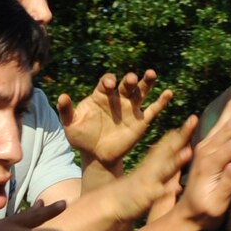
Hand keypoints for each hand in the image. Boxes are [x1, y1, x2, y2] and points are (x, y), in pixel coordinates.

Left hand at [57, 70, 173, 167]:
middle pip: (126, 84)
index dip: (108, 81)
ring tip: (151, 74)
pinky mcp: (141, 121)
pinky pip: (153, 110)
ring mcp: (131, 108)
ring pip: (141, 92)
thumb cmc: (82, 139)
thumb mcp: (70, 125)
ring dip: (147, 82)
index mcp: (101, 95)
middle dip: (129, 80)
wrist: (96, 157)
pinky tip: (168, 93)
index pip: (106, 82)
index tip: (109, 84)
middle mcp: (118, 98)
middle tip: (131, 79)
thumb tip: (62, 96)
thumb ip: (66, 111)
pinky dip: (161, 101)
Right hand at [107, 117, 194, 222]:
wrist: (108, 204)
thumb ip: (164, 163)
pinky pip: (157, 194)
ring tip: (188, 152)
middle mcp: (151, 169)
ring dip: (176, 161)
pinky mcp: (145, 198)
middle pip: (169, 150)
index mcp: (153, 163)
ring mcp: (148, 182)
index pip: (169, 144)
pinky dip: (167, 191)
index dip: (182, 132)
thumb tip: (178, 149)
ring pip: (164, 170)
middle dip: (182, 135)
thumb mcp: (148, 174)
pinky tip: (177, 188)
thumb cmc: (132, 191)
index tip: (194, 118)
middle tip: (194, 120)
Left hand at [175, 90, 230, 229]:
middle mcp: (205, 152)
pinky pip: (217, 126)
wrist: (187, 214)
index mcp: (210, 164)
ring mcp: (204, 148)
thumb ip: (228, 185)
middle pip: (228, 128)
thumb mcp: (217, 204)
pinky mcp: (204, 148)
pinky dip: (226, 113)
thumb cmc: (206, 213)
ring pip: (222, 123)